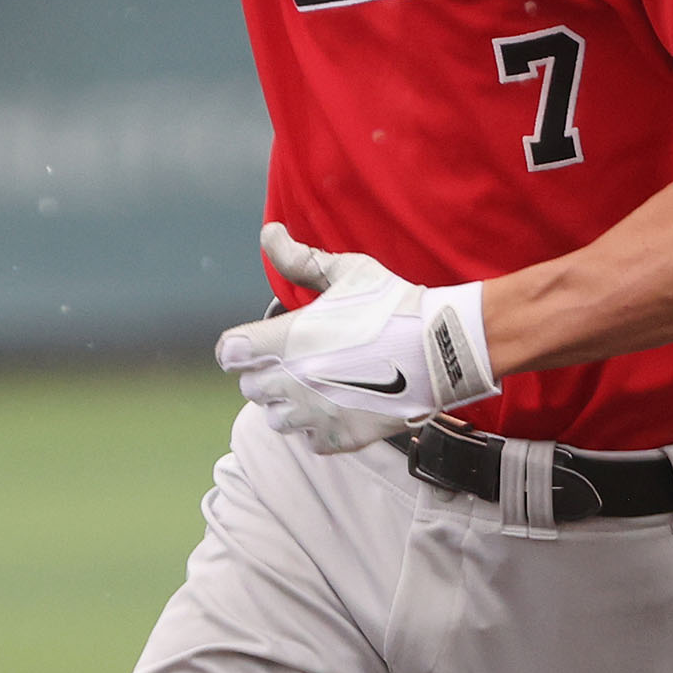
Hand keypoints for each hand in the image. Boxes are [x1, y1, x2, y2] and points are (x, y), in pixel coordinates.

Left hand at [213, 223, 499, 454]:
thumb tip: (269, 232)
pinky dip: (318, 428)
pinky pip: (309, 440)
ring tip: (319, 384)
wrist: (441, 349)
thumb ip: (300, 258)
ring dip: (289, 404)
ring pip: (277, 418)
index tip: (258, 343)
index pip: (230, 352)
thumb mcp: (347, 270)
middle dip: (268, 374)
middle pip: (251, 388)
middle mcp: (292, 381)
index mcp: (287, 339)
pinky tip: (339, 405)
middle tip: (300, 359)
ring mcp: (315, 414)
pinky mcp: (339, 437)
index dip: (241, 347)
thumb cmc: (394, 304)